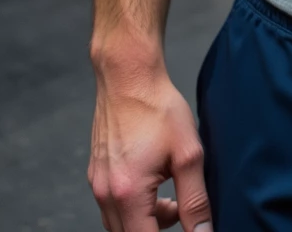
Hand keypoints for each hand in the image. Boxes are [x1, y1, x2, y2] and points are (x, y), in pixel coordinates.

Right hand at [89, 58, 212, 231]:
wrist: (129, 76)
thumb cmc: (158, 108)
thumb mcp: (188, 154)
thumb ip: (195, 200)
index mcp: (128, 195)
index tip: (187, 227)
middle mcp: (106, 195)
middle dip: (158, 230)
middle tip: (180, 207)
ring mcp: (97, 185)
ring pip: (120, 225)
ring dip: (145, 221)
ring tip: (169, 194)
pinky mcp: (95, 174)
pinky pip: (112, 207)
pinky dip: (133, 207)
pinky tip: (152, 181)